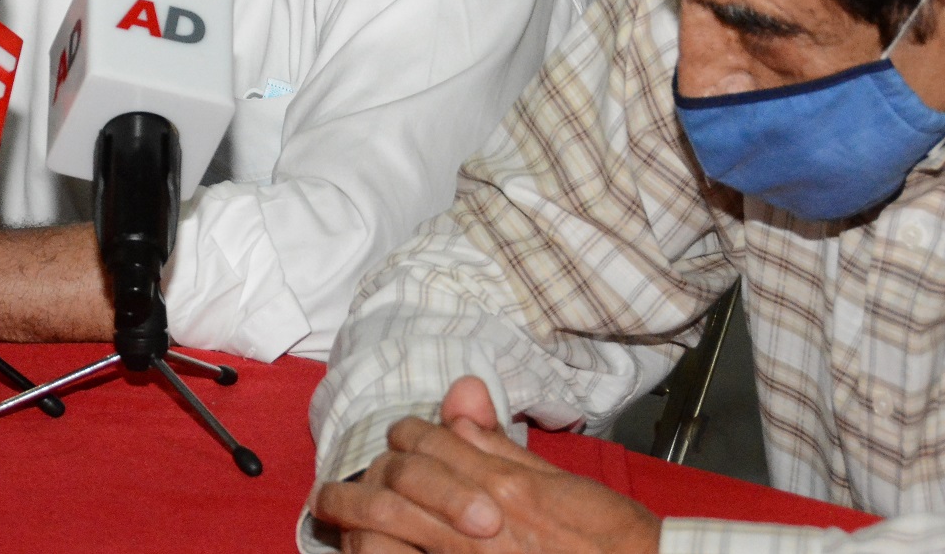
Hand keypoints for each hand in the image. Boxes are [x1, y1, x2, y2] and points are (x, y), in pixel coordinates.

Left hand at [310, 377, 661, 553]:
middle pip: (398, 481)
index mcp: (505, 483)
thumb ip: (506, 449)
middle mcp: (482, 516)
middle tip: (329, 496)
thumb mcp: (565, 485)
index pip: (430, 441)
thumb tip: (463, 404)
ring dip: (357, 527)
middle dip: (356, 485)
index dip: (403, 438)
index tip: (390, 445)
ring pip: (390, 530)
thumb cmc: (615, 542)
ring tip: (335, 530)